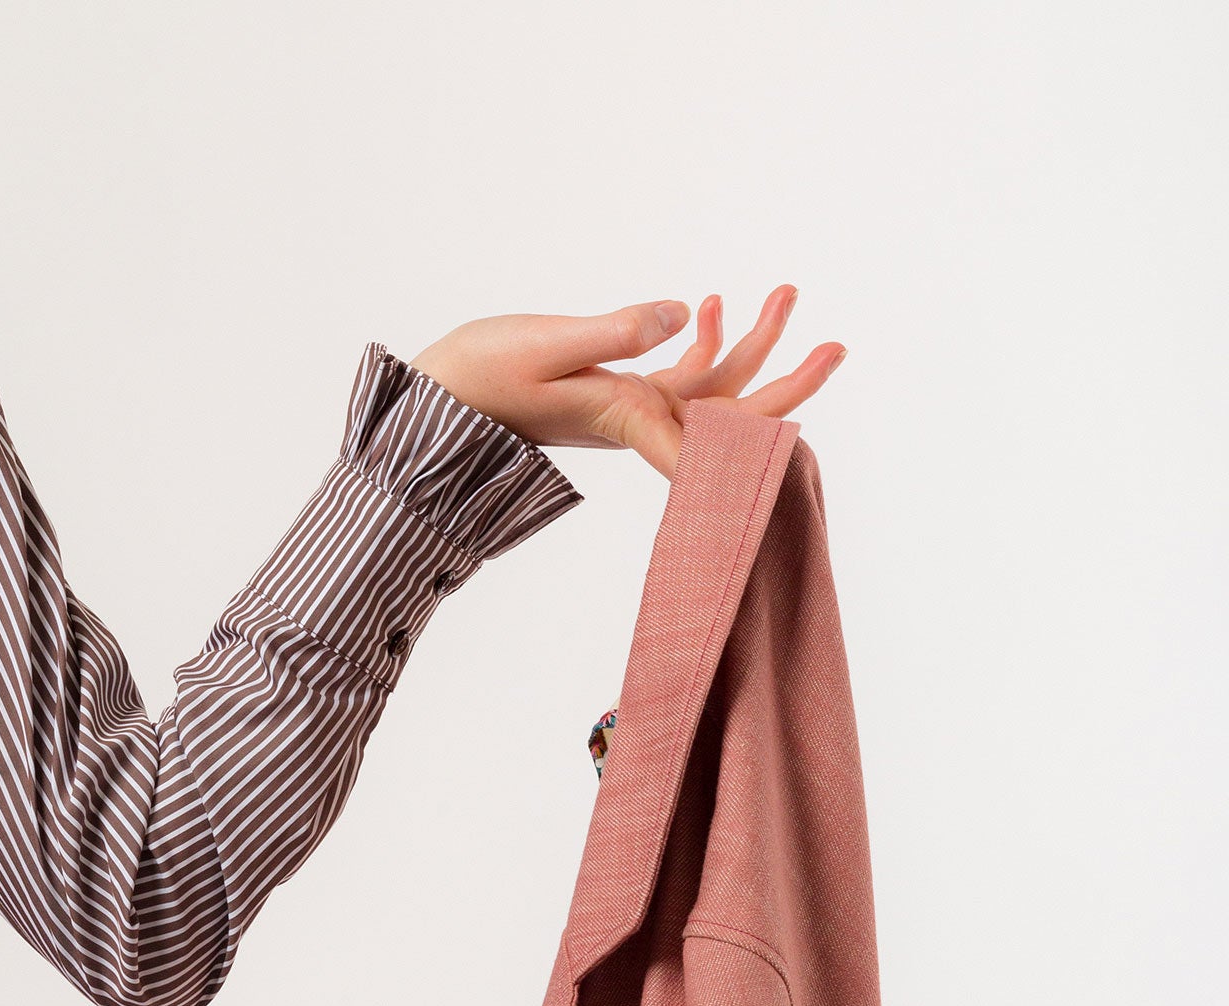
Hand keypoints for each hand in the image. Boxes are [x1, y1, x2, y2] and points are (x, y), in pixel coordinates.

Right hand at [411, 287, 844, 477]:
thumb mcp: (545, 345)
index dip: (758, 445)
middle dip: (787, 382)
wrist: (433, 410)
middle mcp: (637, 421)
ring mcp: (630, 409)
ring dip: (753, 343)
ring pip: (711, 388)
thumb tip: (682, 314)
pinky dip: (702, 341)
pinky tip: (709, 303)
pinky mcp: (616, 392)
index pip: (708, 445)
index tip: (805, 437)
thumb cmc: (476, 381)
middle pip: (730, 415)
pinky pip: (677, 376)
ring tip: (787, 293)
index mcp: (626, 419)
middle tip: (839, 346)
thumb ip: (615, 330)